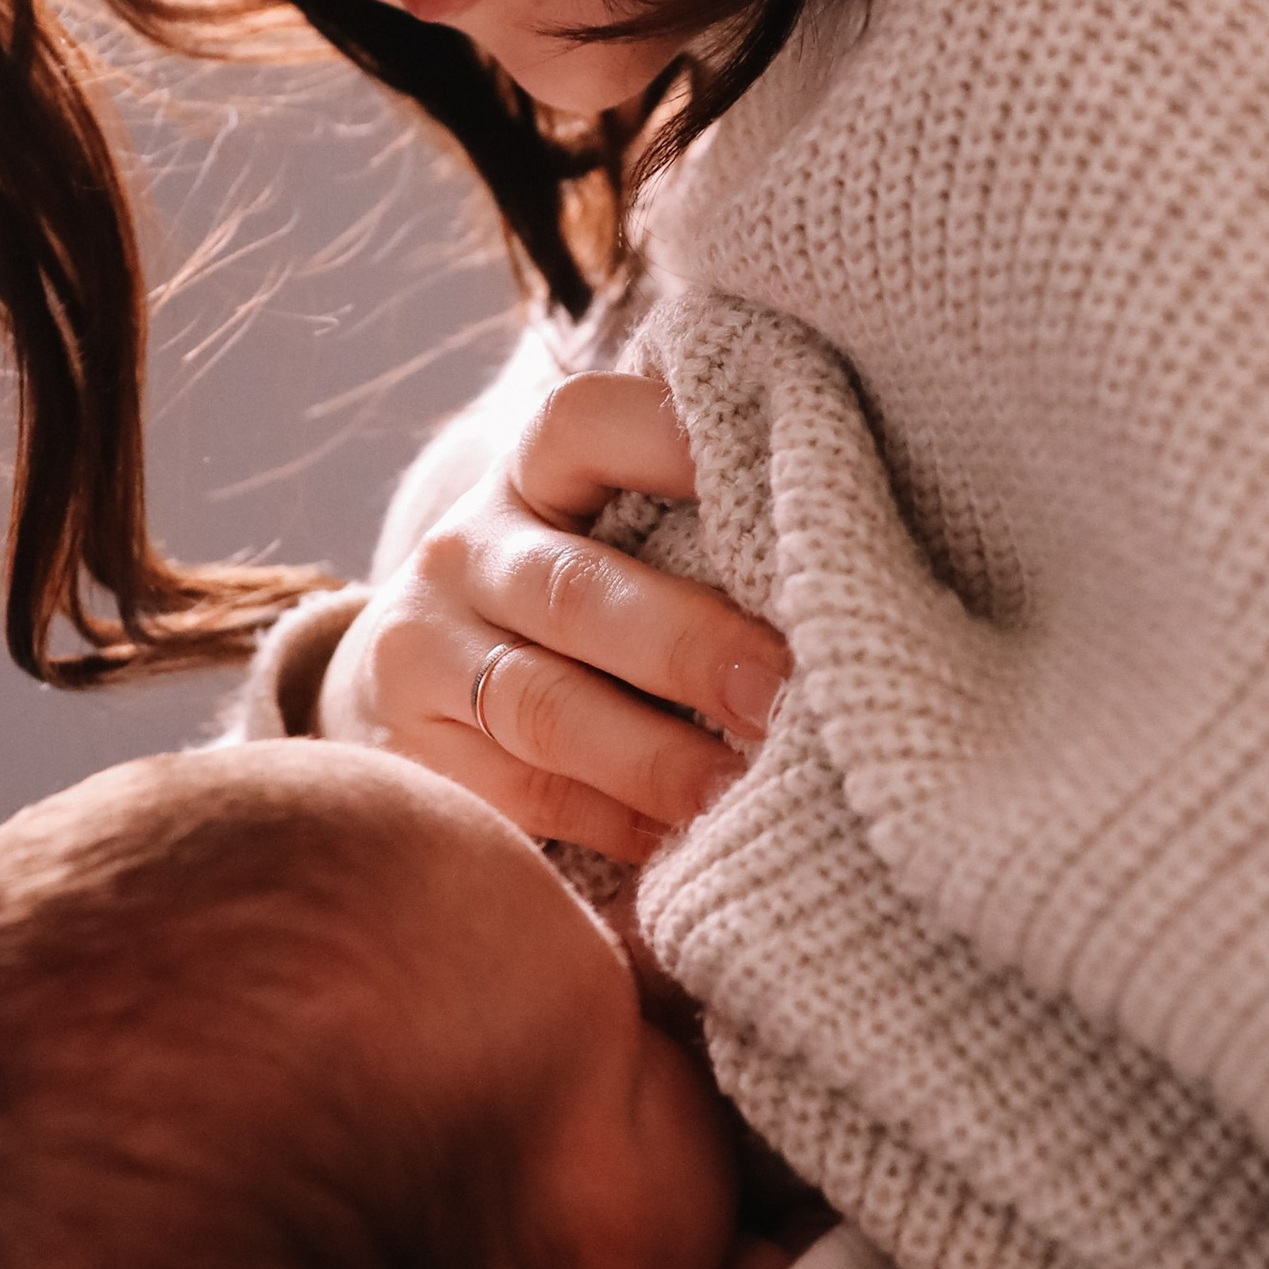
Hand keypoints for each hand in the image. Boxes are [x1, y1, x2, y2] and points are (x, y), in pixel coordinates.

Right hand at [316, 371, 787, 862]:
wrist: (425, 665)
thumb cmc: (587, 588)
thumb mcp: (616, 527)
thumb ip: (697, 521)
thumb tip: (849, 553)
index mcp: (532, 471)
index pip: (589, 426)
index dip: (676, 445)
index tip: (785, 484)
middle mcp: (465, 549)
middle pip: (574, 592)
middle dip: (686, 646)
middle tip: (779, 692)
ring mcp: (423, 652)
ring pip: (541, 706)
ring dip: (652, 758)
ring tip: (738, 791)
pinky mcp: (419, 754)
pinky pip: (523, 794)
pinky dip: (613, 823)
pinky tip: (684, 843)